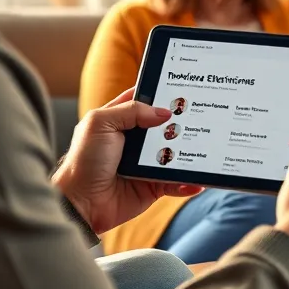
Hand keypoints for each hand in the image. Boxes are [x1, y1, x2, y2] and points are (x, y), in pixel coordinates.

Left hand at [52, 88, 201, 234]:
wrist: (81, 202)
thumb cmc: (83, 161)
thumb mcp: (100, 124)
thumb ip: (130, 111)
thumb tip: (163, 113)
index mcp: (120, 119)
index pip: (145, 100)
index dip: (162, 93)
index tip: (184, 86)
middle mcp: (135, 140)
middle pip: (166, 125)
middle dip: (184, 121)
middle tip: (203, 114)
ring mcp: (146, 162)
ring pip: (176, 153)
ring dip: (191, 151)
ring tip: (207, 146)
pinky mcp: (153, 185)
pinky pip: (176, 182)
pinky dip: (188, 181)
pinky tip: (198, 180)